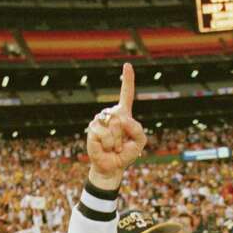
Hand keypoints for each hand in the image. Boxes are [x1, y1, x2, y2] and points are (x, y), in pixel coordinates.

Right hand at [86, 63, 145, 184]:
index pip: (126, 94)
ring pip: (115, 125)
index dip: (127, 80)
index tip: (127, 65)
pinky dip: (109, 144)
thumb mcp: (140, 142)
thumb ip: (138, 129)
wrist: (112, 167)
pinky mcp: (92, 128)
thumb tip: (122, 120)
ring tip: (113, 147)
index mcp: (124, 114)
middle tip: (121, 144)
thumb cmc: (126, 154)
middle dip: (126, 134)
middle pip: (123, 116)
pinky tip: (106, 148)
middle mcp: (111, 114)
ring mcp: (100, 120)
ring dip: (117, 141)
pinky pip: (105, 133)